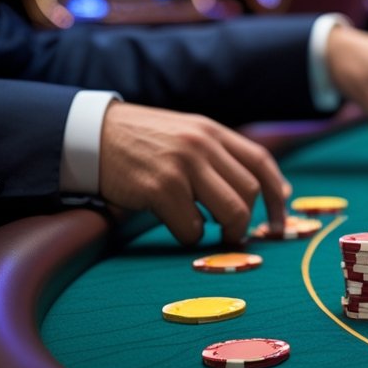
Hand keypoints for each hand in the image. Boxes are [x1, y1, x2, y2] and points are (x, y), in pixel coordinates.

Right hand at [99, 102, 289, 245]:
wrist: (88, 136)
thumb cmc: (138, 142)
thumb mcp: (184, 135)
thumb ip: (217, 155)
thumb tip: (260, 190)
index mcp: (212, 132)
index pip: (261, 162)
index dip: (276, 195)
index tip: (279, 220)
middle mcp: (203, 145)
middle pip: (249, 191)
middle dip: (248, 220)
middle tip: (235, 234)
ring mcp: (183, 166)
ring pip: (232, 211)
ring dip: (227, 232)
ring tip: (213, 236)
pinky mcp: (161, 189)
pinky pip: (193, 227)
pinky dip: (190, 235)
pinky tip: (178, 228)